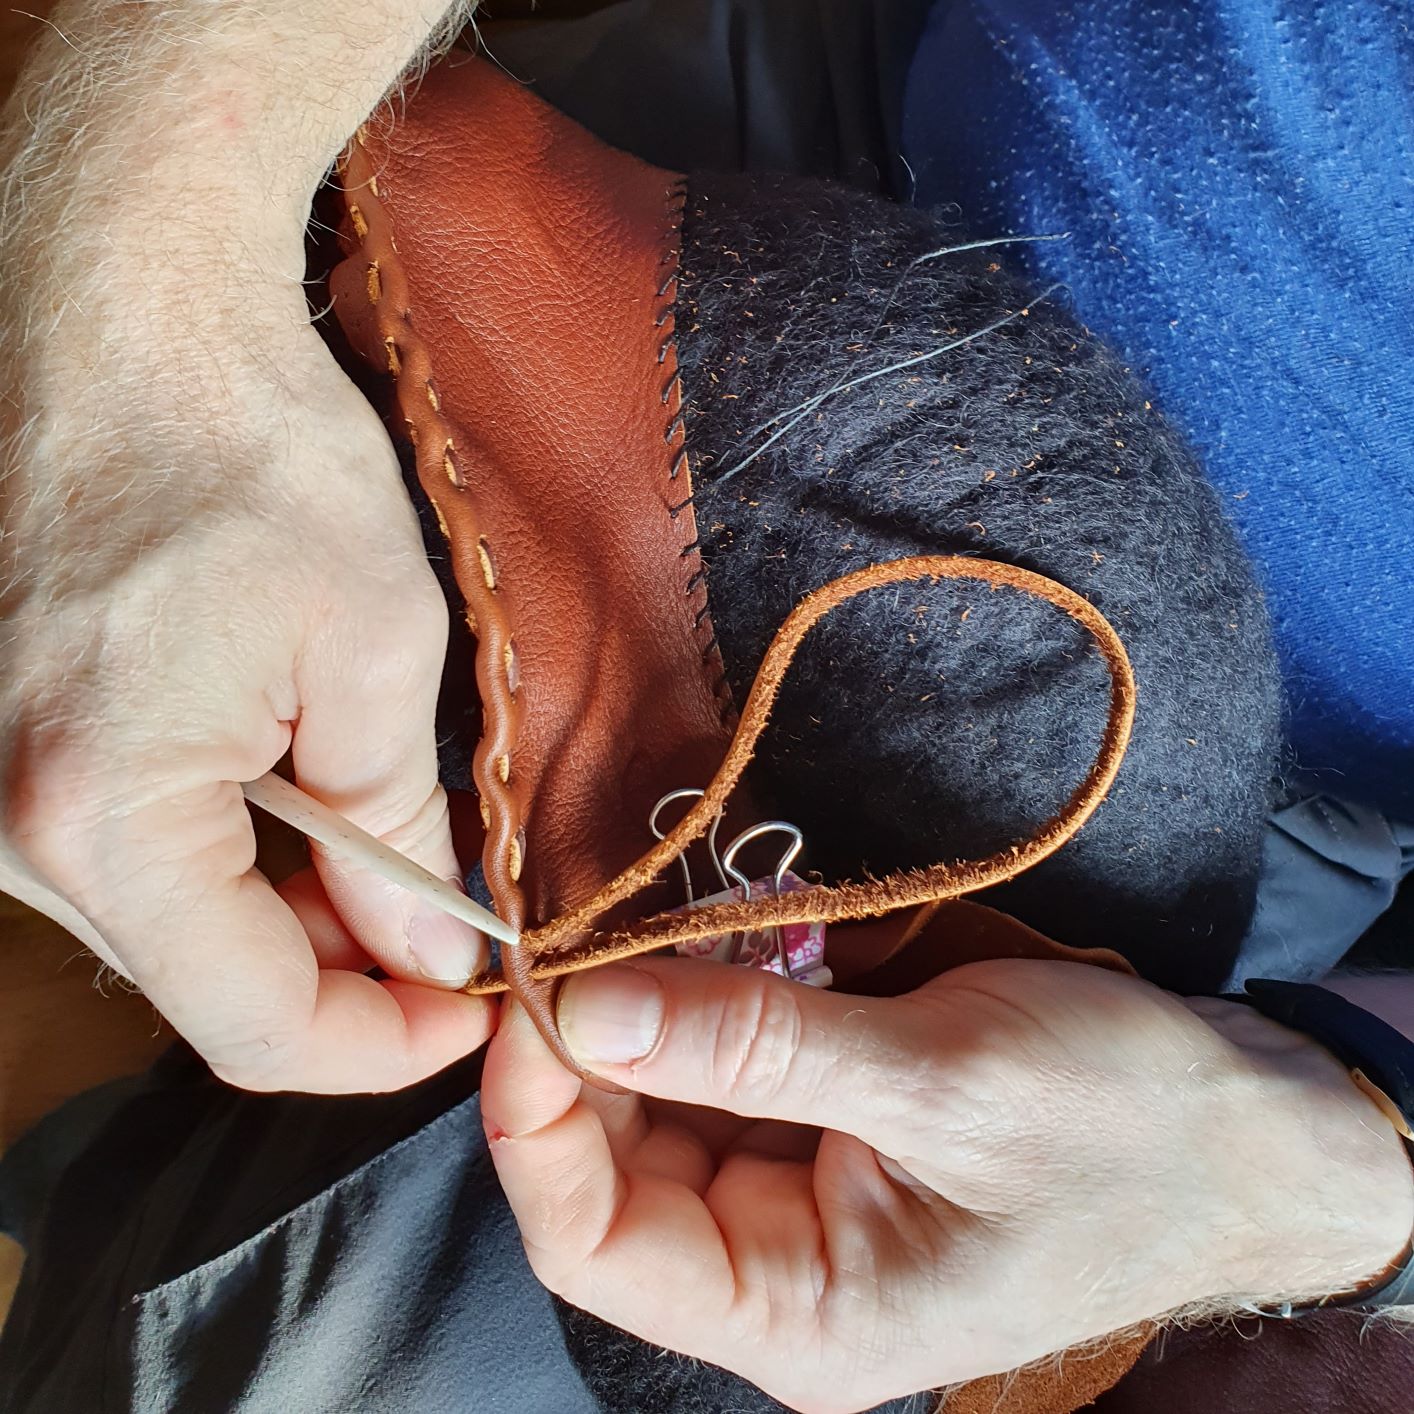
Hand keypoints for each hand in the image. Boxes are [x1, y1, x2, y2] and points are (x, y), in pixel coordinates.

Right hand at [0, 0, 492, 1091]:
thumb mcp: (372, 648)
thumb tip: (427, 949)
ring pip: (165, 922)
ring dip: (284, 912)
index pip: (256, 1025)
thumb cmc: (245, 452)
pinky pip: (124, 851)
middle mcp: (6, 832)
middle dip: (342, 974)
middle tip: (448, 930)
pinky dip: (221, 854)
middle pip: (202, 982)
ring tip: (384, 848)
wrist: (116, 310)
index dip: (381, 1046)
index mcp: (103, 820)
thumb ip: (401, 829)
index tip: (471, 1013)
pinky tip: (294, 798)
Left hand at [483, 957, 1413, 1412]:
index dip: (534, 1120)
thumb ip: (756, 1046)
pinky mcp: (828, 1138)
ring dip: (649, 1014)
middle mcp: (779, 1274)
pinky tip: (723, 938)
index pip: (594, 1244)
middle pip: (614, 1170)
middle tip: (580, 925)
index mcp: (800, 1313)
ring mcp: (801, 1204)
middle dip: (586, 1047)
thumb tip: (587, 1010)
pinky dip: (712, 1004)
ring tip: (653, 919)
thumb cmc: (1126, 1128)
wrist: (1251, 1132)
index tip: (531, 991)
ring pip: (662, 1114)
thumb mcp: (943, 1080)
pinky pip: (728, 1076)